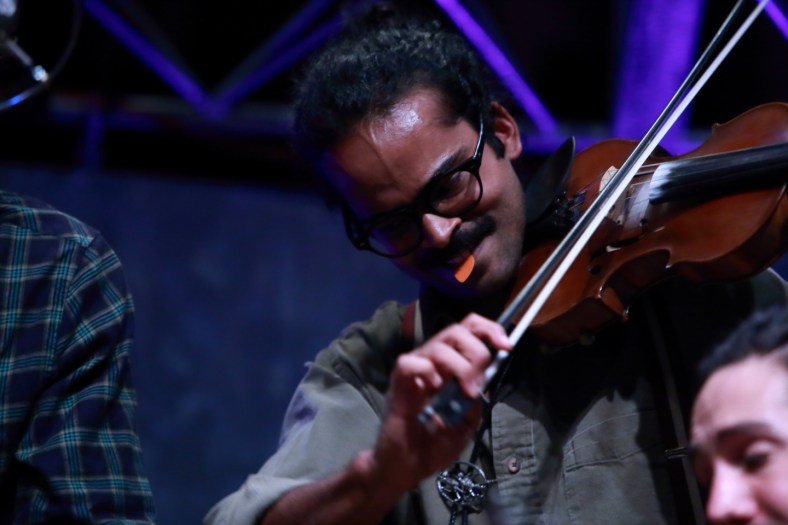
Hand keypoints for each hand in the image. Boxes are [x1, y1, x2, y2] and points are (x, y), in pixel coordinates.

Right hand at [367, 313, 510, 493]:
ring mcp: (415, 370)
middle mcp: (432, 361)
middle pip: (456, 330)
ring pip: (438, 346)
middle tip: (478, 383)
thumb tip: (489, 378)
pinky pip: (410, 363)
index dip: (488, 330)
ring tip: (464, 393)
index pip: (468, 329)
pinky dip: (427, 371)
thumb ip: (477, 399)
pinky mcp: (398, 383)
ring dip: (460, 366)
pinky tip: (434, 388)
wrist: (407, 466)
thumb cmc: (433, 444)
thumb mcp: (467, 422)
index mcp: (450, 365)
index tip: (506, 347)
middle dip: (477, 352)